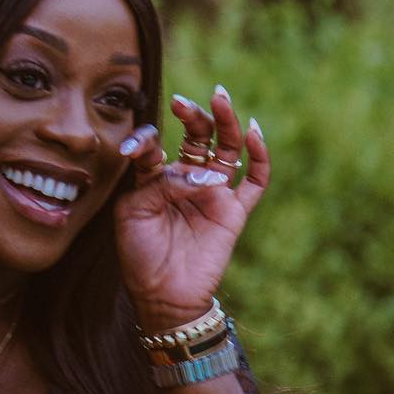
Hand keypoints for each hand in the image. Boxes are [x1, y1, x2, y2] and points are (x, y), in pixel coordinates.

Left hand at [112, 84, 268, 331]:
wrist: (163, 295)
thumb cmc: (140, 254)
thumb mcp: (134, 211)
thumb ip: (161, 183)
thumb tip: (197, 173)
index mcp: (156, 178)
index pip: (156, 145)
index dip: (145, 139)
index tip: (134, 148)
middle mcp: (186, 179)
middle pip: (196, 137)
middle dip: (192, 116)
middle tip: (183, 102)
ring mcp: (213, 193)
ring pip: (226, 149)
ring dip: (225, 122)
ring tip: (220, 98)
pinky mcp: (234, 211)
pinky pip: (255, 180)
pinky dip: (259, 156)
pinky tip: (254, 133)